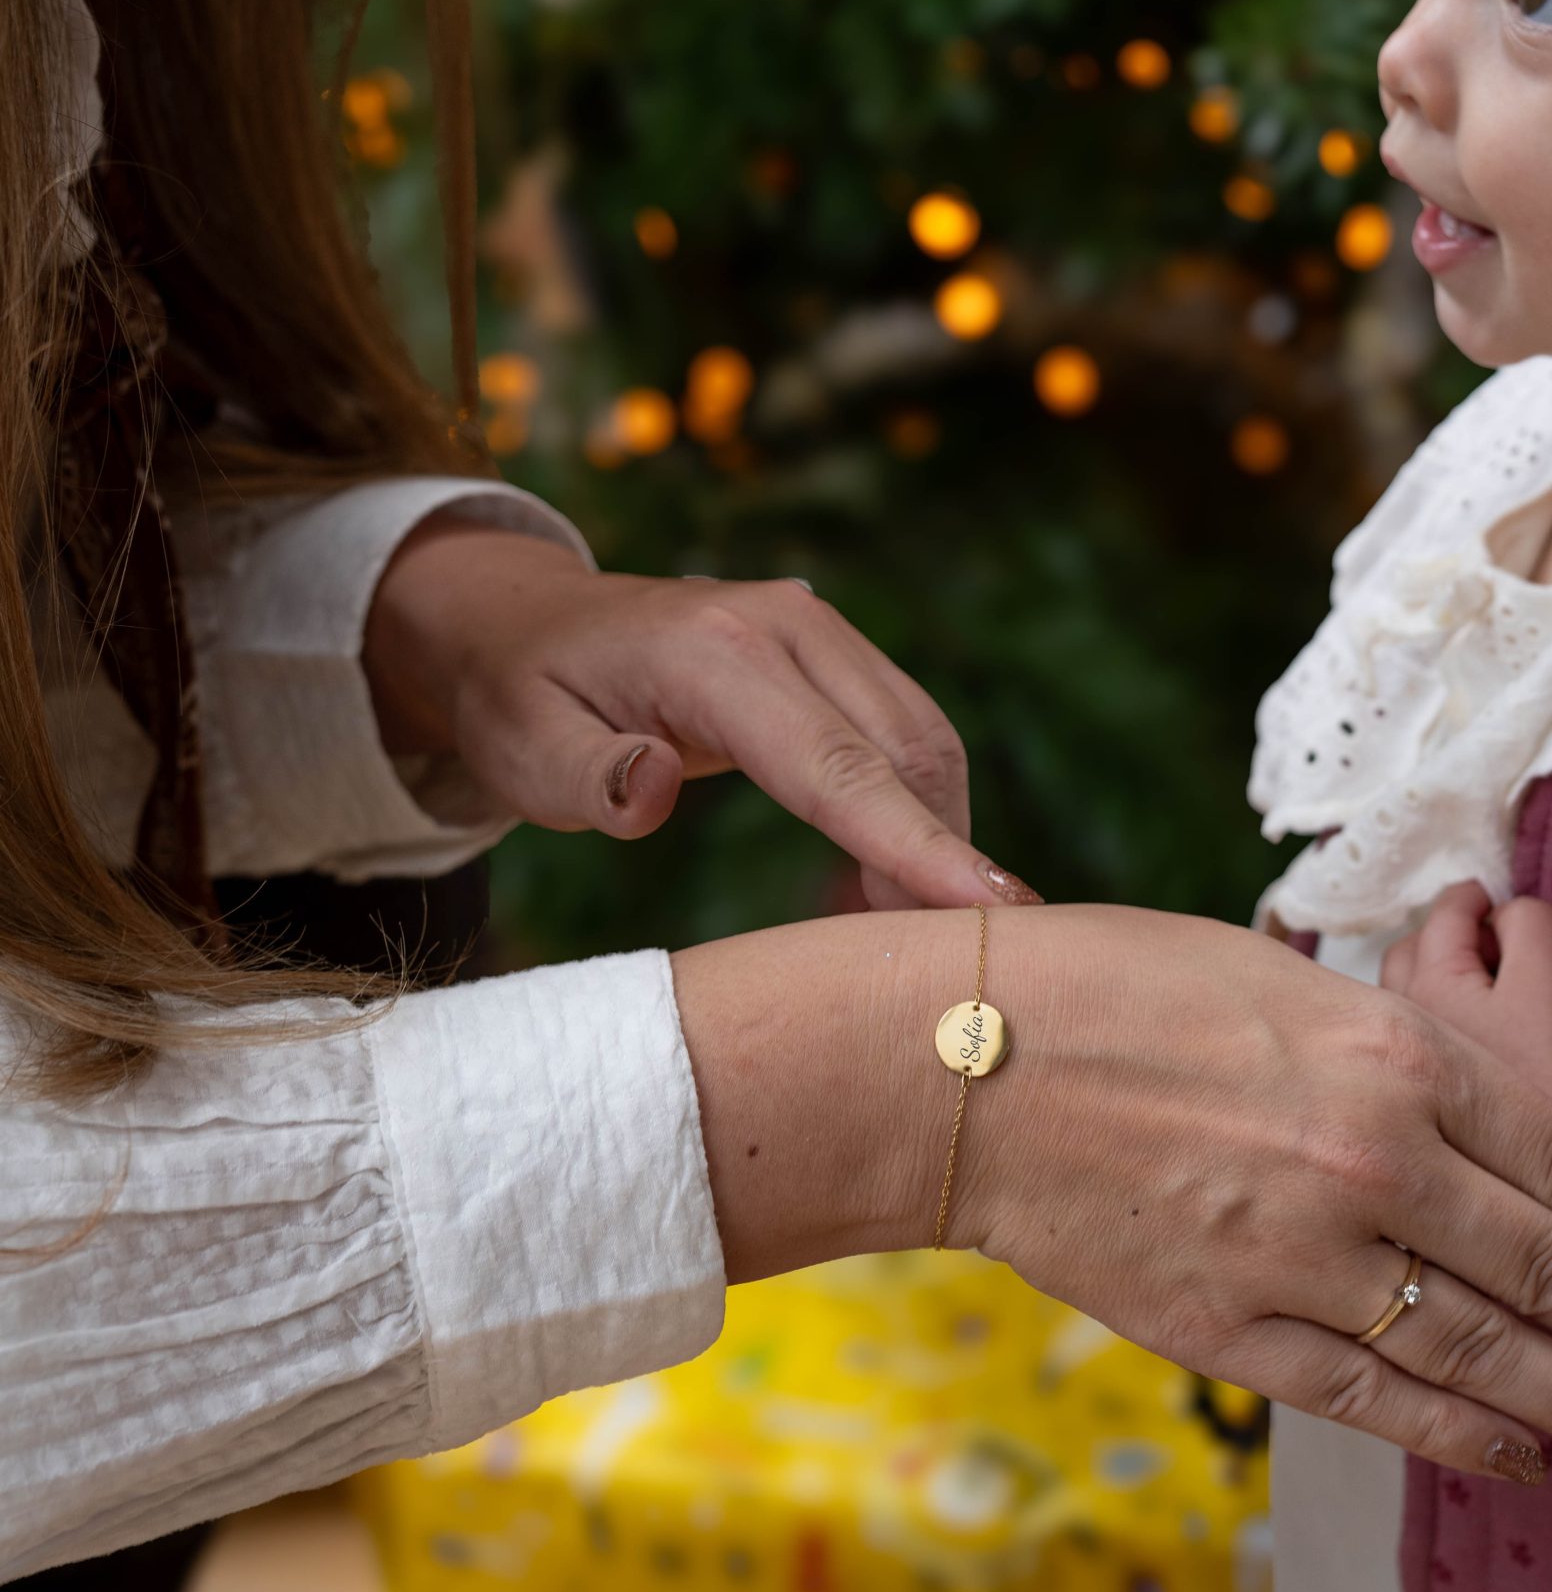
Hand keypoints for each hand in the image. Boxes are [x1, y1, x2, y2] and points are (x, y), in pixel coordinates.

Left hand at [363, 520, 1040, 910]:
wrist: (527, 618)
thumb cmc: (520, 697)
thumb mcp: (520, 746)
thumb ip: (582, 777)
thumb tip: (654, 789)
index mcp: (715, 654)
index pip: (837, 766)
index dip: (915, 845)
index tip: (993, 908)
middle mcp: (788, 625)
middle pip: (905, 752)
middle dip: (937, 861)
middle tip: (930, 973)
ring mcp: (819, 629)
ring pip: (923, 740)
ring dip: (930, 839)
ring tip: (888, 936)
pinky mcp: (835, 651)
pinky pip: (903, 732)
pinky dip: (910, 811)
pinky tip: (869, 882)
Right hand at [677, 904, 1551, 1486]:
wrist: (962, 1059)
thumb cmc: (1112, 985)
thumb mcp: (1280, 976)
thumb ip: (1391, 1048)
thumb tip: (1476, 1112)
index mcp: (1391, 1052)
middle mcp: (1372, 1158)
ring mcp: (1304, 1253)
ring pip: (1493, 1357)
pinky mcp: (1236, 1325)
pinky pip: (1383, 1399)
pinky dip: (1470, 1436)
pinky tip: (1529, 1457)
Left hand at [1381, 882, 1551, 1109]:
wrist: (1548, 1156)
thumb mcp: (1546, 978)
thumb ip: (1528, 925)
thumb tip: (1509, 910)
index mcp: (1429, 979)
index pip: (1447, 913)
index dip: (1475, 900)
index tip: (1491, 903)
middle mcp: (1399, 1009)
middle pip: (1413, 949)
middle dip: (1446, 935)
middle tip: (1487, 943)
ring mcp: (1399, 1049)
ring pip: (1405, 991)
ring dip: (1436, 975)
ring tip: (1478, 986)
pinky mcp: (1415, 1082)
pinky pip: (1412, 1030)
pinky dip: (1434, 1015)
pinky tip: (1469, 1032)